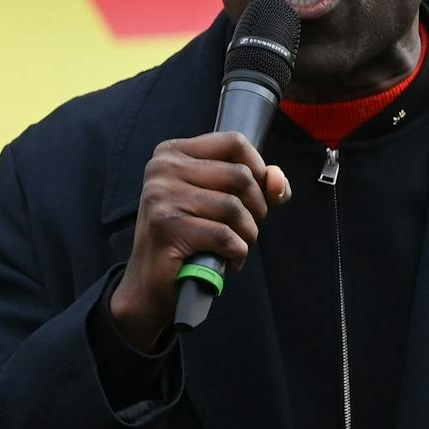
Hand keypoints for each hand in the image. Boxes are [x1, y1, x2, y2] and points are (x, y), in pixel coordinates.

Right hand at [110, 132, 290, 348]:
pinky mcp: (167, 228)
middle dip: (257, 208)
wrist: (149, 285)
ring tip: (234, 247)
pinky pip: (225, 236)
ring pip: (234, 208)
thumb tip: (279, 181)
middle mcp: (162, 169)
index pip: (234, 142)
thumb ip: (256, 185)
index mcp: (172, 153)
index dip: (259, 170)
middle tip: (245, 229)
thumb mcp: (219, 202)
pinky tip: (226, 262)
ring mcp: (161, 197)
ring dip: (247, 235)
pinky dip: (236, 254)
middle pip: (240, 176)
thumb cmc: (188, 239)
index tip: (256, 196)